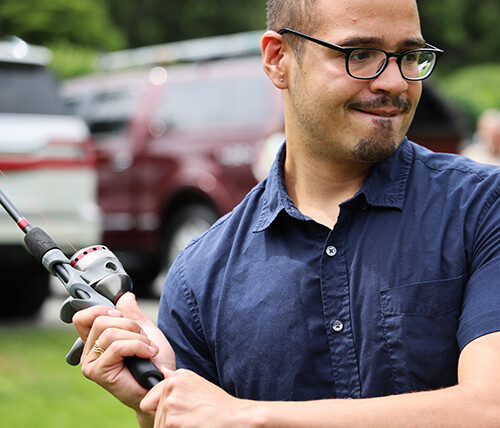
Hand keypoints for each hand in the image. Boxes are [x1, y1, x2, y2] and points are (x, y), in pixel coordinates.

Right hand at [72, 292, 175, 412]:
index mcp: (96, 340)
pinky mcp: (97, 372)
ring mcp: (91, 363)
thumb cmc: (154, 362)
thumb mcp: (143, 329)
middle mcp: (89, 352)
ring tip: (148, 348)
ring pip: (110, 333)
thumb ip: (131, 313)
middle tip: (143, 338)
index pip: (83, 317)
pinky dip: (138, 346)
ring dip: (137, 338)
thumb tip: (124, 296)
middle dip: (129, 325)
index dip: (100, 310)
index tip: (120, 315)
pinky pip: (117, 347)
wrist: (162, 383)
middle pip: (100, 320)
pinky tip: (147, 354)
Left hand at [141, 369, 254, 427]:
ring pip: (159, 426)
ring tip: (191, 423)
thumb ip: (176, 380)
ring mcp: (170, 405)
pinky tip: (192, 426)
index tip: (177, 414)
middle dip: (167, 422)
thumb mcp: (197, 383)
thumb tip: (161, 372)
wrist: (235, 417)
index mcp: (175, 377)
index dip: (159, 412)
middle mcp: (171, 387)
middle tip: (189, 419)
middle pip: (154, 416)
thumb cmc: (218, 404)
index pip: (149, 402)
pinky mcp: (172, 423)